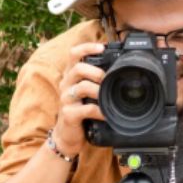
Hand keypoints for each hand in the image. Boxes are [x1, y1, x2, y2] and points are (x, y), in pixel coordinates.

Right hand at [50, 41, 106, 157]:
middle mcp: (66, 84)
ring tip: (108, 96)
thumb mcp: (86, 94)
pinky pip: (86, 109)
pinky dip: (100, 111)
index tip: (102, 47)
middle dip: (96, 72)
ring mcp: (66, 99)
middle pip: (78, 68)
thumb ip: (95, 82)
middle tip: (107, 79)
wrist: (68, 135)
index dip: (87, 48)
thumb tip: (116, 72)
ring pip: (82, 87)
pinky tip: (106, 114)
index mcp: (71, 76)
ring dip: (99, 90)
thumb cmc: (80, 112)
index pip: (74, 54)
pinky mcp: (69, 114)